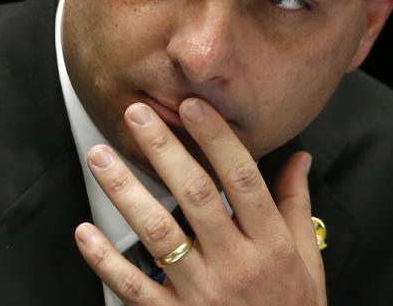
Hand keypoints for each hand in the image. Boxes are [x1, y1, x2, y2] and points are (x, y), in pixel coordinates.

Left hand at [74, 97, 326, 305]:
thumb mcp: (307, 260)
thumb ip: (295, 205)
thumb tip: (299, 156)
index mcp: (272, 246)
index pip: (243, 179)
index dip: (217, 139)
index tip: (193, 106)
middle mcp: (237, 266)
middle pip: (196, 196)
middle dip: (164, 150)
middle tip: (137, 114)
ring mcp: (201, 295)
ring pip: (158, 233)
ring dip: (125, 191)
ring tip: (100, 157)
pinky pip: (133, 287)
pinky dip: (105, 261)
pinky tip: (85, 233)